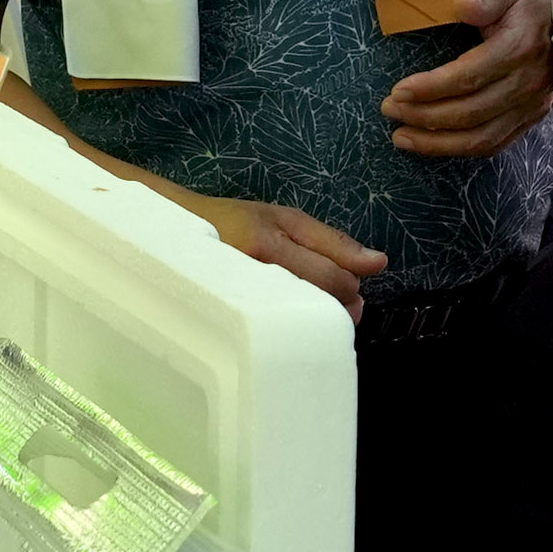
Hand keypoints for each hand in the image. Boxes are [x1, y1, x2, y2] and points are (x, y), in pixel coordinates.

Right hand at [182, 193, 385, 314]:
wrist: (173, 232)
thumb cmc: (232, 220)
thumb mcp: (284, 217)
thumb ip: (333, 241)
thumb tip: (379, 263)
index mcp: (268, 246)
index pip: (332, 281)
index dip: (350, 288)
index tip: (346, 286)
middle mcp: (251, 276)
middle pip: (318, 307)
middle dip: (335, 306)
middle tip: (329, 298)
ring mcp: (238, 303)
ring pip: (299, 324)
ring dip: (314, 318)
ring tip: (304, 304)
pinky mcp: (228, 323)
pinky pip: (275, 333)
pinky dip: (289, 327)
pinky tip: (283, 318)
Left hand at [382, 0, 552, 156]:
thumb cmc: (532, 2)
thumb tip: (460, 4)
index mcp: (517, 51)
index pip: (468, 77)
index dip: (430, 89)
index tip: (397, 91)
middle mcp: (525, 85)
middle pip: (468, 113)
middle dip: (423, 116)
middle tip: (388, 110)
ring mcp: (531, 108)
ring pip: (480, 138)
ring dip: (436, 143)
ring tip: (400, 137)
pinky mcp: (531, 120)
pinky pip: (494, 144)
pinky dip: (460, 150)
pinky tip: (432, 145)